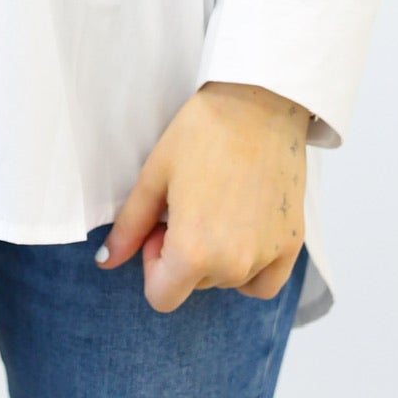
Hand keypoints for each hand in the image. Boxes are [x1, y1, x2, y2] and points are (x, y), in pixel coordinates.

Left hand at [96, 81, 308, 314]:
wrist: (260, 101)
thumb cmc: (203, 131)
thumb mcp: (155, 175)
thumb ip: (130, 226)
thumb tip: (106, 262)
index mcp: (193, 253)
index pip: (161, 297)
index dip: (153, 263)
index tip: (162, 224)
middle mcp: (233, 264)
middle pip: (195, 285)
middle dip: (185, 253)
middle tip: (190, 202)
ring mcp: (267, 256)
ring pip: (228, 280)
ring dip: (217, 255)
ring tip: (219, 202)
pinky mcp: (292, 244)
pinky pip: (264, 282)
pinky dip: (251, 267)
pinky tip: (244, 228)